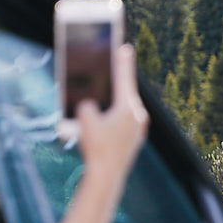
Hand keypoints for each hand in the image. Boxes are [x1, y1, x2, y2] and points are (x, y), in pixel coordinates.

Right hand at [73, 42, 148, 181]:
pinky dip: (116, 115)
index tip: (124, 46)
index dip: (122, 61)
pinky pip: (125, 120)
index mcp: (128, 108)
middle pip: (125, 93)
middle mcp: (138, 116)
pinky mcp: (135, 138)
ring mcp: (138, 128)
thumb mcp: (84, 121)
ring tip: (104, 91)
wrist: (107, 176)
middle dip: (116, 82)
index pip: (124, 79)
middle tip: (111, 67)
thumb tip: (88, 103)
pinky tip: (106, 115)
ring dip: (115, 100)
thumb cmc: (96, 148)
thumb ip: (85, 105)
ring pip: (125, 108)